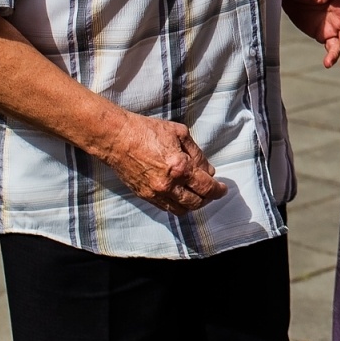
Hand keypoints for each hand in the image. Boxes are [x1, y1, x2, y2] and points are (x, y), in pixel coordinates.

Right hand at [98, 110, 227, 214]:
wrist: (117, 138)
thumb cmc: (147, 130)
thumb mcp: (180, 133)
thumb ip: (197, 154)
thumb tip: (209, 170)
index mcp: (180, 167)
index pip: (206, 187)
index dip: (218, 190)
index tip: (223, 188)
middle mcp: (168, 185)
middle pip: (196, 202)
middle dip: (208, 198)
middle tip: (212, 191)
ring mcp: (155, 193)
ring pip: (181, 210)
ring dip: (193, 204)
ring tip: (197, 194)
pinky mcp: (144, 196)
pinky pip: (166, 208)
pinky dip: (177, 204)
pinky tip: (181, 194)